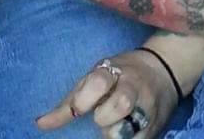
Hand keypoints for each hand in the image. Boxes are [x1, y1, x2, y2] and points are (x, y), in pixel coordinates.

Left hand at [35, 48, 179, 138]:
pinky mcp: (156, 128)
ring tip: (114, 132)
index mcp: (116, 71)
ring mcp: (147, 109)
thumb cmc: (120, 75)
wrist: (163, 71)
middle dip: (107, 117)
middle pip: (121, 103)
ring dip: (117, 134)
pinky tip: (121, 136)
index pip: (99, 81)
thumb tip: (39, 124)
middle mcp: (134, 88)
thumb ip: (70, 102)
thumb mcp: (96, 77)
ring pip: (132, 128)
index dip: (86, 97)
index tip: (77, 110)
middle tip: (101, 120)